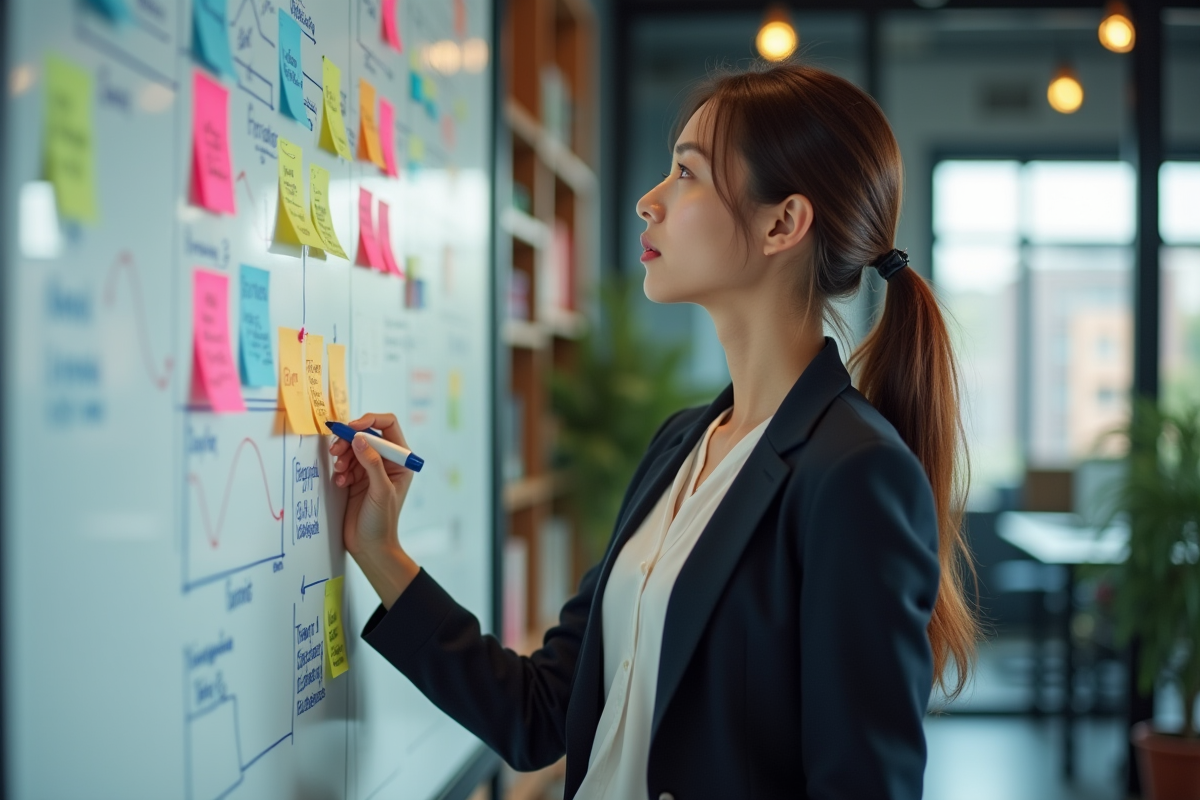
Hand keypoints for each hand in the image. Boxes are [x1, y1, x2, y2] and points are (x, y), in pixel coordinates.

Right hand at [330, 412, 419, 606]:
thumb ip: (372, 463)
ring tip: (339, 470)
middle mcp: (386, 462)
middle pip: (366, 435)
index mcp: (400, 461)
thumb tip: (361, 438)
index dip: (370, 421)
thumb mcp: (380, 491)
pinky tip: (340, 481)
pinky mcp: (356, 479)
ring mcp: (370, 470)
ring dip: (342, 455)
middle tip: (336, 449)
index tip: (352, 427)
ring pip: (352, 448)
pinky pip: (345, 463)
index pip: (388, 426)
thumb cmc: (382, 522)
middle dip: (349, 439)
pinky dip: (340, 469)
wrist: (370, 547)